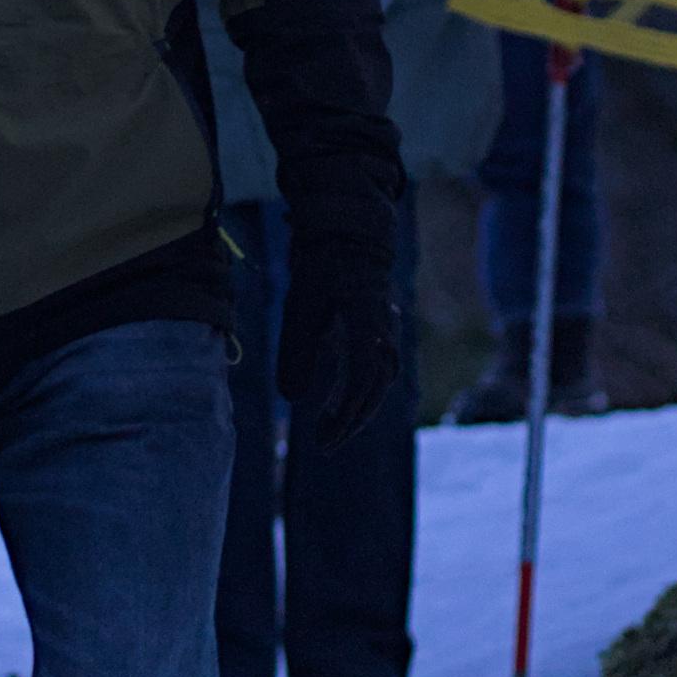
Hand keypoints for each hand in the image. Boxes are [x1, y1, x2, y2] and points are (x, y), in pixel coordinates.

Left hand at [274, 239, 400, 444]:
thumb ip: (295, 350)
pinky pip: (375, 368)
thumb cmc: (321, 265)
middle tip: (323, 444)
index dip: (347, 410)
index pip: (364, 377)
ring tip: (328, 428)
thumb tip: (291, 398)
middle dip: (351, 419)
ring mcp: (385, 331)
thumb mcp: (300, 305)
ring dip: (356, 407)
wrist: (349, 233)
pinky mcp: (379, 331)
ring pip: (379, 380)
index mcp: (367, 323)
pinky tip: (336, 403)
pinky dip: (358, 390)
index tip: (326, 435)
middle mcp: (383, 331)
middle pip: (376, 386)